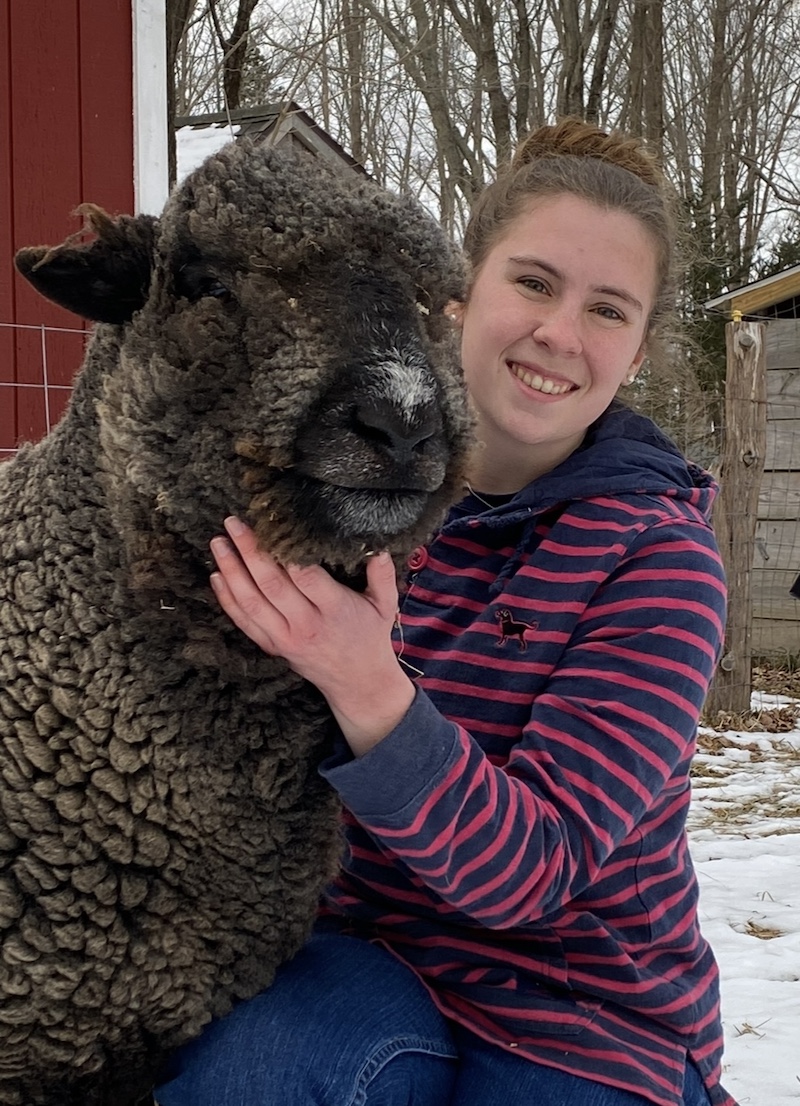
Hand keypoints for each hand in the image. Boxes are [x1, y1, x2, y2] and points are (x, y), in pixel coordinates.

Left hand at [209, 517, 415, 754]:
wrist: (358, 683)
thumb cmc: (370, 637)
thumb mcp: (385, 606)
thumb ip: (382, 575)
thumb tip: (379, 544)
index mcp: (335, 610)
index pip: (306, 578)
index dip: (286, 552)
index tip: (271, 525)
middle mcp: (306, 625)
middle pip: (271, 585)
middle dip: (249, 552)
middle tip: (233, 524)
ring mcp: (285, 639)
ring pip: (251, 603)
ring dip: (231, 571)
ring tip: (218, 543)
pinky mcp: (274, 647)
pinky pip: (245, 623)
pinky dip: (227, 600)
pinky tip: (216, 576)